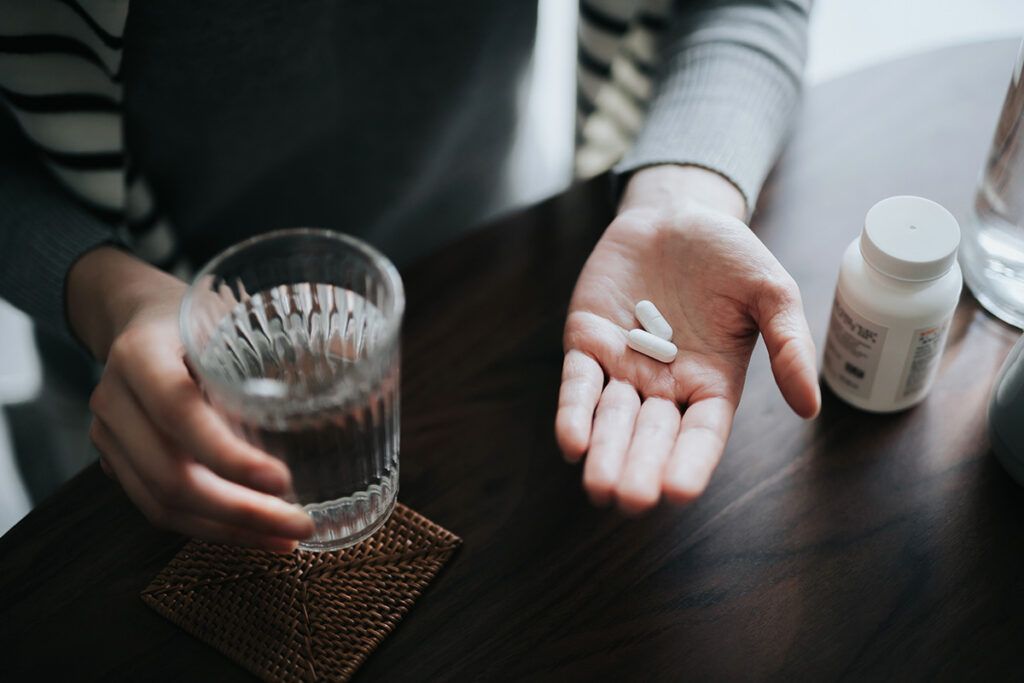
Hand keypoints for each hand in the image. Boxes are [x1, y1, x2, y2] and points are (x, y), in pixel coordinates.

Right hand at [69, 247, 313, 550]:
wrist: (137, 319)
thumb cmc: (198, 314)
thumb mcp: (232, 312)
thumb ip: (282, 340)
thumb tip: (365, 358)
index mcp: (141, 354)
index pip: (180, 415)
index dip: (230, 456)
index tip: (284, 480)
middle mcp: (115, 400)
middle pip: (170, 477)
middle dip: (239, 513)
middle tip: (299, 525)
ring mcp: (110, 437)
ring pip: (162, 505)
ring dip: (228, 531)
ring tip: (285, 539)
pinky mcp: (118, 464)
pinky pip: (158, 509)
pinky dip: (208, 527)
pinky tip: (253, 533)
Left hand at [556, 166, 819, 513]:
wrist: (676, 213)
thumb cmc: (728, 254)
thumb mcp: (771, 292)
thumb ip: (788, 344)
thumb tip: (810, 405)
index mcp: (712, 382)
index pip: (702, 434)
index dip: (691, 461)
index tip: (679, 491)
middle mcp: (664, 384)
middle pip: (651, 435)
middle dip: (640, 467)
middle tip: (630, 500)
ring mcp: (623, 365)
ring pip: (611, 418)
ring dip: (604, 452)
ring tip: (598, 486)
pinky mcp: (588, 342)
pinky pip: (578, 383)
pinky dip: (574, 410)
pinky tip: (571, 442)